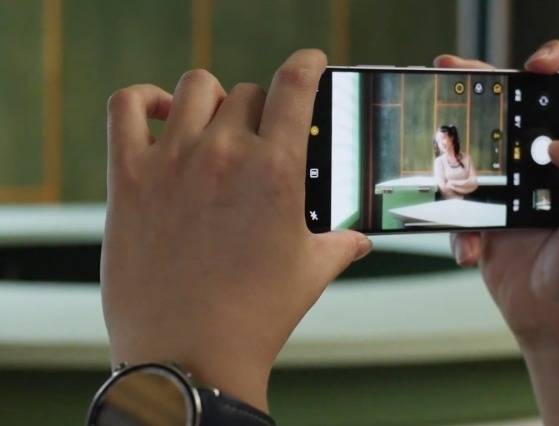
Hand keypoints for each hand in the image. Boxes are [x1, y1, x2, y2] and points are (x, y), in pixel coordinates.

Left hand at [101, 49, 371, 411]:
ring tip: (216, 124)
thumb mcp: (309, 273)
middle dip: (260, 110)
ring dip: (213, 98)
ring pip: (196, 87)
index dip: (307, 63)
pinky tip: (162, 114)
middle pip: (248, 93)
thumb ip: (340, 244)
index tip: (309, 62)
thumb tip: (360, 240)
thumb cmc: (255, 316)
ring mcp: (173, 162)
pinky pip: (127, 107)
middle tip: (261, 138)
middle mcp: (226, 153)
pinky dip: (145, 98)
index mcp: (277, 171)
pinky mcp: (129, 178)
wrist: (190, 355)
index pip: (295, 84)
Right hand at [435, 41, 558, 342]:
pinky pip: (462, 201)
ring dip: (457, 145)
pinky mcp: (489, 214)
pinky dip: (459, 222)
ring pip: (483, 145)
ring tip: (437, 145)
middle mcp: (554, 162)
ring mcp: (517, 187)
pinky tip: (471, 246)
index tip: (532, 65)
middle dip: (487, 85)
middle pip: (521, 105)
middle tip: (451, 72)